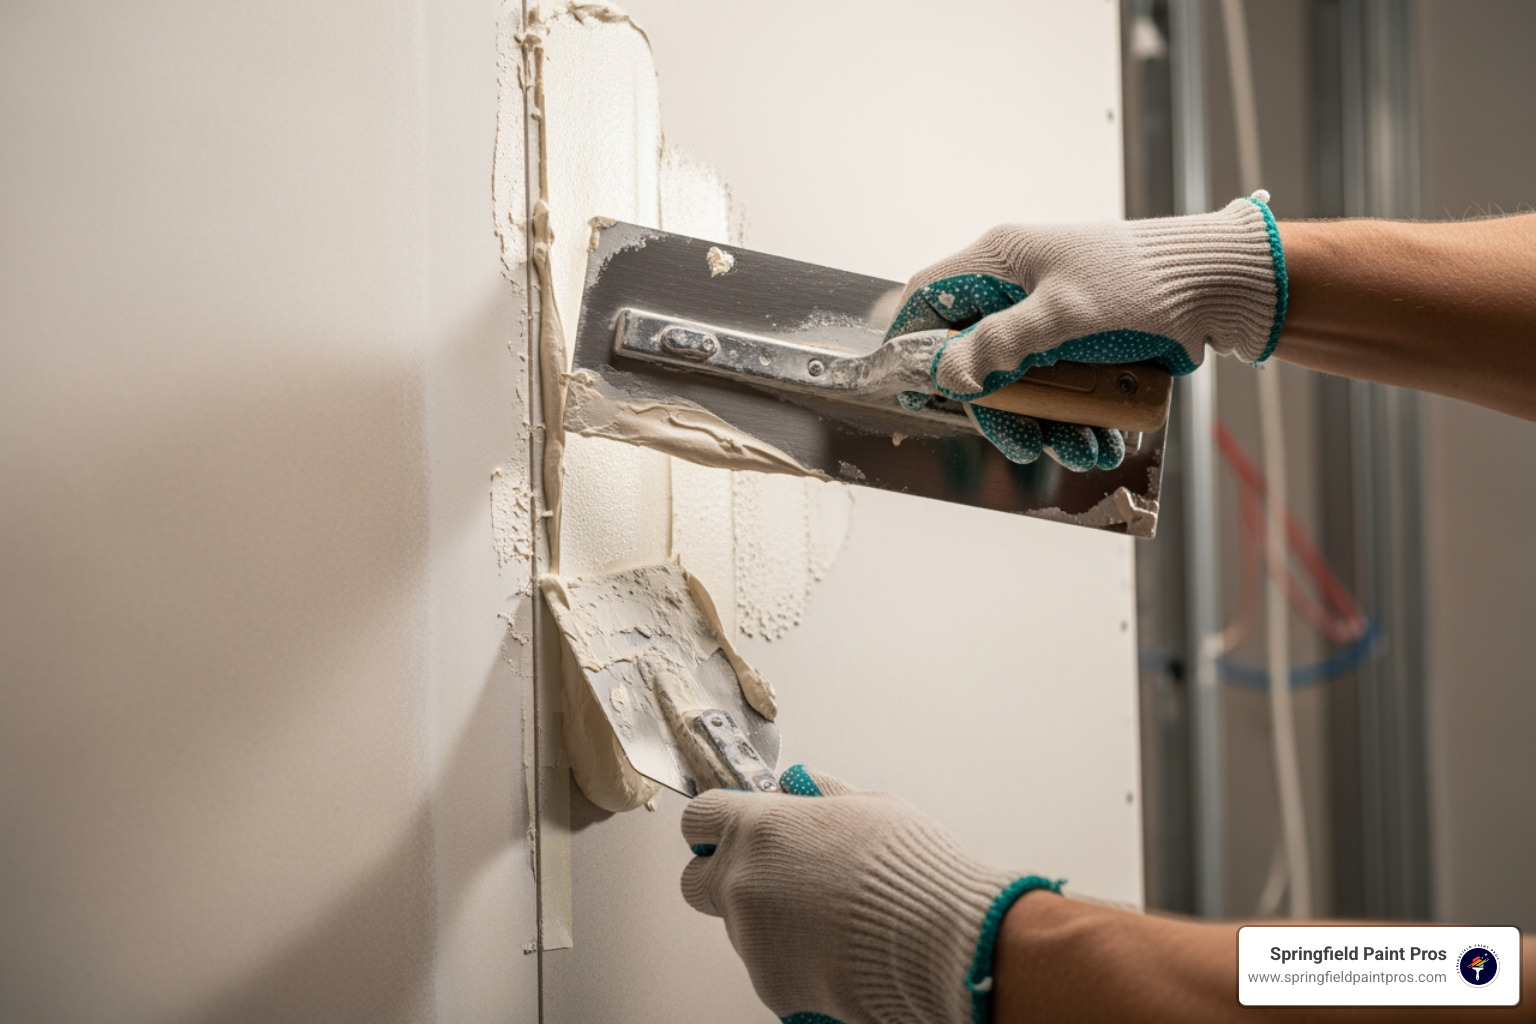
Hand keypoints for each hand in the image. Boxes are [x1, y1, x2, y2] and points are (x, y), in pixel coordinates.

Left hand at [680, 765, 1058, 1023]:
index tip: (728, 825)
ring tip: (825, 914)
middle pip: (696, 880)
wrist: (943, 942)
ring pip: (736, 925)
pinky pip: (768, 963)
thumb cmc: (913, 871)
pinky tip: (835, 946)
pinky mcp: (772, 983)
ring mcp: (753, 939)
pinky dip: (791, 956)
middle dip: (721, 874)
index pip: (700, 817)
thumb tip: (801, 784)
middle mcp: (744, 884)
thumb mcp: (869, 805)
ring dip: (764, 917)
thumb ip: (821, 793)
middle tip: (766, 872)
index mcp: (761, 830)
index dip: (715, 821)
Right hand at [888, 192, 1285, 470]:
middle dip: (1002, 408)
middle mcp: (1018, 290)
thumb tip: (947, 373)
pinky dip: (1077, 419)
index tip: (912, 390)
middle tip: (1024, 441)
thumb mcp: (1065, 314)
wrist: (1220, 288)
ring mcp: (1049, 319)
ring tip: (1082, 447)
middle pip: (975, 359)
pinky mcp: (1079, 344)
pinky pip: (1059, 390)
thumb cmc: (1143, 282)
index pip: (929, 297)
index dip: (911, 343)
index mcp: (1002, 262)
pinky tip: (1101, 437)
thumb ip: (1000, 343)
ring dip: (1047, 424)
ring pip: (1020, 384)